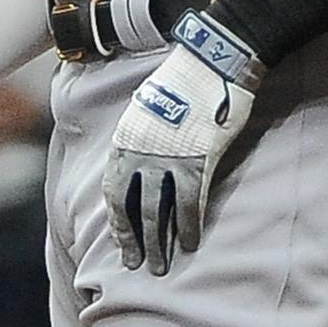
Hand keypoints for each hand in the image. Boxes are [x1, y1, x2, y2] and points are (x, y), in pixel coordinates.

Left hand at [102, 12, 261, 276]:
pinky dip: (190, 226)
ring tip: (161, 266)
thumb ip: (142, 135)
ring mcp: (169, 159)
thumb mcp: (148, 106)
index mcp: (126, 139)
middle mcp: (141, 153)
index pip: (115, 191)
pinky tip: (191, 244)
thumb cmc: (184, 80)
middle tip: (137, 266)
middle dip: (135, 241)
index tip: (121, 242)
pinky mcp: (198, 160)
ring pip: (159, 212)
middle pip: (134, 208)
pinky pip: (190, 203)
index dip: (118, 221)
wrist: (212, 60)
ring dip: (160, 243)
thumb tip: (142, 157)